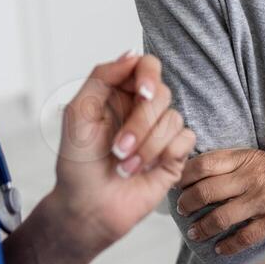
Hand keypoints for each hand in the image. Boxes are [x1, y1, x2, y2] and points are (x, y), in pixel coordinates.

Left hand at [49, 52, 197, 256]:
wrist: (87, 208)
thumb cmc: (78, 164)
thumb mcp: (78, 113)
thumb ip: (101, 77)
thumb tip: (131, 54)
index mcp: (120, 94)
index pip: (147, 66)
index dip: (148, 75)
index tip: (141, 93)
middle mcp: (143, 110)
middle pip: (162, 94)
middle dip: (141, 123)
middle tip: (118, 148)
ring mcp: (160, 133)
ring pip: (174, 119)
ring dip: (147, 147)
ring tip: (125, 167)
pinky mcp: (174, 155)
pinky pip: (186, 139)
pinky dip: (164, 154)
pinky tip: (144, 171)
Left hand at [175, 149, 264, 255]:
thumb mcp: (258, 157)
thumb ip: (232, 164)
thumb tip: (197, 174)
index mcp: (245, 158)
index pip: (203, 164)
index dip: (183, 175)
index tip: (175, 185)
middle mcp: (251, 177)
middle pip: (205, 191)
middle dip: (187, 204)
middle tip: (181, 211)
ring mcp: (264, 199)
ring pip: (220, 217)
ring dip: (202, 228)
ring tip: (194, 233)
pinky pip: (243, 237)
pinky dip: (227, 246)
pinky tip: (220, 248)